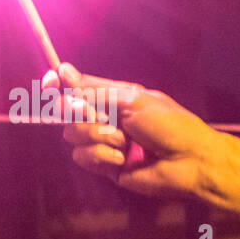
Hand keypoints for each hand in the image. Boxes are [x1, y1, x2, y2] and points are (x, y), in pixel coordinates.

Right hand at [48, 63, 226, 197]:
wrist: (190, 161)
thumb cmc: (170, 126)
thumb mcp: (132, 100)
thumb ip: (95, 90)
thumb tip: (64, 72)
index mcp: (117, 98)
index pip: (78, 89)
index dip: (61, 85)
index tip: (50, 83)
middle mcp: (108, 119)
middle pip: (67, 111)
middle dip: (77, 113)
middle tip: (96, 116)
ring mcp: (106, 143)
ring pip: (71, 135)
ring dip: (95, 136)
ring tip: (123, 141)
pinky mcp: (106, 166)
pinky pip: (83, 157)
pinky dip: (100, 155)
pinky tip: (122, 159)